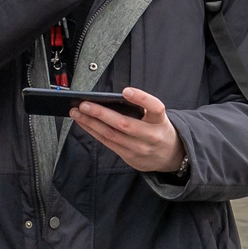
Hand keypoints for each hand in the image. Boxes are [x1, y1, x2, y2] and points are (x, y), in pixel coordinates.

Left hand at [70, 86, 185, 174]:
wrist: (170, 156)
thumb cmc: (158, 129)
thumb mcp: (158, 118)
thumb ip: (141, 109)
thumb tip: (109, 100)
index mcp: (160, 121)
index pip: (155, 108)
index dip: (141, 99)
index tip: (126, 91)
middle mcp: (151, 136)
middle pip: (124, 124)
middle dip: (101, 113)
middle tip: (83, 104)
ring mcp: (140, 149)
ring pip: (111, 135)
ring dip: (90, 123)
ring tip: (76, 112)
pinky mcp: (130, 157)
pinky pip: (108, 143)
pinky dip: (94, 131)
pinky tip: (84, 123)